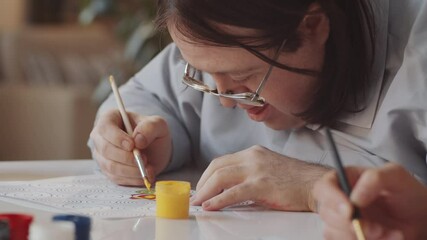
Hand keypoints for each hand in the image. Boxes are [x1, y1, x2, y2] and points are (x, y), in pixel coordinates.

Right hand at [90, 109, 171, 185]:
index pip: (105, 128)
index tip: (132, 145)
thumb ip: (150, 127)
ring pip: (110, 166)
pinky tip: (144, 175)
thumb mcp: (158, 124)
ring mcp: (101, 155)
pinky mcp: (107, 170)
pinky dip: (131, 179)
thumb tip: (138, 139)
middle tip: (144, 159)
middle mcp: (100, 137)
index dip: (117, 138)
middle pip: (105, 149)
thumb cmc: (152, 133)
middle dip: (126, 157)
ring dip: (131, 170)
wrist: (154, 150)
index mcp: (110, 119)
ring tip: (148, 167)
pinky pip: (115, 178)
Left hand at [191, 145, 328, 210]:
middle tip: (196, 196)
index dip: (207, 175)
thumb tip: (228, 186)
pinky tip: (210, 206)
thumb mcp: (268, 168)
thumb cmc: (295, 180)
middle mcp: (252, 157)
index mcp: (253, 153)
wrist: (317, 184)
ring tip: (199, 202)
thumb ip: (249, 172)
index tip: (201, 187)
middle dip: (202, 183)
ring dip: (205, 191)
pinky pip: (233, 193)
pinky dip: (218, 200)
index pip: (222, 161)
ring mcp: (257, 170)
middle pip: (217, 167)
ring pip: (221, 177)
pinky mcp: (262, 185)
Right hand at [313, 163, 426, 239]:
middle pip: (326, 213)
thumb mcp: (396, 176)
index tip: (349, 211)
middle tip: (377, 228)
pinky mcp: (347, 237)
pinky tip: (385, 238)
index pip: (323, 187)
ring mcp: (341, 221)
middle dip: (351, 224)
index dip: (331, 199)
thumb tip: (354, 198)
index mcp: (344, 180)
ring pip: (333, 232)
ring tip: (386, 233)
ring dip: (361, 237)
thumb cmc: (407, 193)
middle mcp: (339, 200)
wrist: (420, 218)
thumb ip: (374, 178)